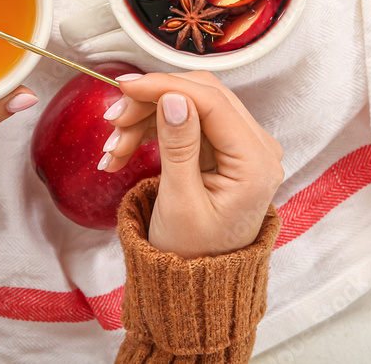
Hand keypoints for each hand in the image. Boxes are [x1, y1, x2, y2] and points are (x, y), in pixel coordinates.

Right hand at [103, 72, 283, 257]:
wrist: (198, 283)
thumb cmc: (192, 254)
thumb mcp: (180, 202)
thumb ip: (179, 146)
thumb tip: (175, 97)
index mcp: (256, 163)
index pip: (212, 103)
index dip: (166, 87)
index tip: (125, 88)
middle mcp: (257, 148)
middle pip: (202, 96)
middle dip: (152, 102)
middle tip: (112, 121)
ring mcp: (242, 146)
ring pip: (190, 105)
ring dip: (146, 118)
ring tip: (113, 147)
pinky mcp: (224, 148)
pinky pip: (187, 122)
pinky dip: (153, 130)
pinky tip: (122, 150)